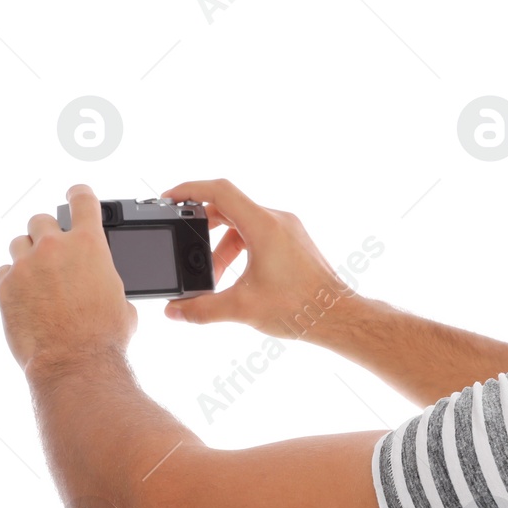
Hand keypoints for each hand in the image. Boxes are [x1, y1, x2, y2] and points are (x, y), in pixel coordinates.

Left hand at [0, 184, 136, 372]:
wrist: (75, 361)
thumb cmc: (104, 335)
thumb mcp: (120, 299)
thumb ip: (106, 279)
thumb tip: (101, 284)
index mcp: (90, 245)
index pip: (82, 201)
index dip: (79, 194)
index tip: (76, 194)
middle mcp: (55, 247)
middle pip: (42, 220)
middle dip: (48, 232)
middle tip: (54, 250)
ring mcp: (25, 265)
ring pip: (19, 243)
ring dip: (28, 254)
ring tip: (39, 276)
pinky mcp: (5, 286)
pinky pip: (4, 272)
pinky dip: (14, 279)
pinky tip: (26, 296)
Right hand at [160, 179, 355, 339]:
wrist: (339, 317)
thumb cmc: (300, 308)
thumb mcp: (242, 309)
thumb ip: (201, 309)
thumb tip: (173, 312)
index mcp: (264, 225)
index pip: (219, 191)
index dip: (189, 190)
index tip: (169, 199)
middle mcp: (278, 220)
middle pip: (229, 208)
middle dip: (202, 229)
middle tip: (185, 247)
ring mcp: (289, 230)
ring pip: (243, 225)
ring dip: (222, 247)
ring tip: (213, 277)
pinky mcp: (295, 242)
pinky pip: (259, 235)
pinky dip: (241, 250)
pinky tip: (235, 277)